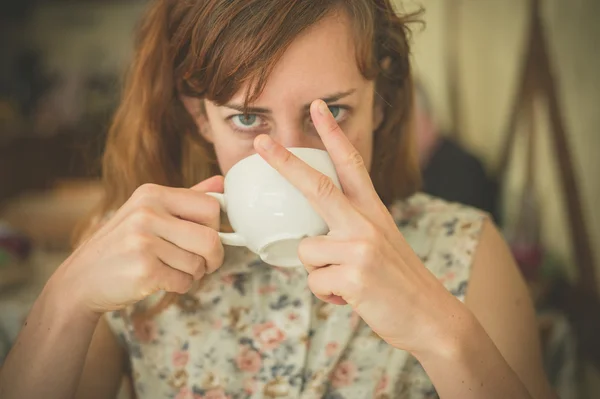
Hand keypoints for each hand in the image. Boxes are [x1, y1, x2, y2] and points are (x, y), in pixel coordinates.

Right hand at [49, 177, 225, 314]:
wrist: (81, 280)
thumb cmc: (122, 246)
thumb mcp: (148, 213)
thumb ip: (186, 198)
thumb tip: (221, 183)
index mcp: (152, 194)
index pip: (210, 206)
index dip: (216, 227)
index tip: (208, 238)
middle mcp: (147, 214)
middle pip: (211, 238)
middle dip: (213, 257)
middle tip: (202, 263)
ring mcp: (143, 242)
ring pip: (199, 264)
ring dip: (193, 274)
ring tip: (172, 270)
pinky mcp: (144, 270)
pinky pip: (185, 282)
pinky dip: (180, 286)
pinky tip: (161, 280)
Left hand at [254, 100, 467, 354]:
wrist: (431, 317)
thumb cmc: (397, 281)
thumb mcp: (381, 242)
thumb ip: (348, 230)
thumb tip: (309, 237)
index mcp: (373, 211)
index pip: (352, 164)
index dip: (333, 134)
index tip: (318, 108)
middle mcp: (367, 223)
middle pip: (318, 186)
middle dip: (285, 162)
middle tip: (262, 142)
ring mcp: (361, 248)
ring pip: (306, 251)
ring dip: (318, 272)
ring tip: (345, 281)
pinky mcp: (354, 276)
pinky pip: (314, 282)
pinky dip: (326, 294)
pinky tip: (350, 296)